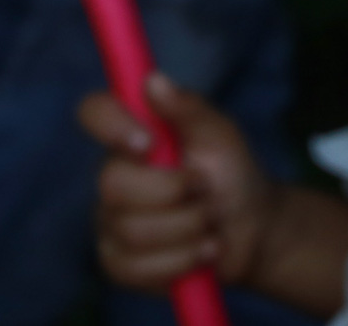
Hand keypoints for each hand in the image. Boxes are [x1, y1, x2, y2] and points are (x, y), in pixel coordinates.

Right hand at [79, 74, 271, 291]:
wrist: (253, 230)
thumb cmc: (232, 173)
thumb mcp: (220, 135)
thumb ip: (189, 108)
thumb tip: (153, 80)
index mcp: (133, 135)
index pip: (94, 112)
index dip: (110, 124)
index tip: (148, 143)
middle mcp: (113, 175)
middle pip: (111, 185)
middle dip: (173, 191)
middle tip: (204, 189)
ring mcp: (111, 221)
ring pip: (131, 230)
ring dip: (188, 226)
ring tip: (209, 221)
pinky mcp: (119, 263)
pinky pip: (136, 267)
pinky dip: (182, 260)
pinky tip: (201, 250)